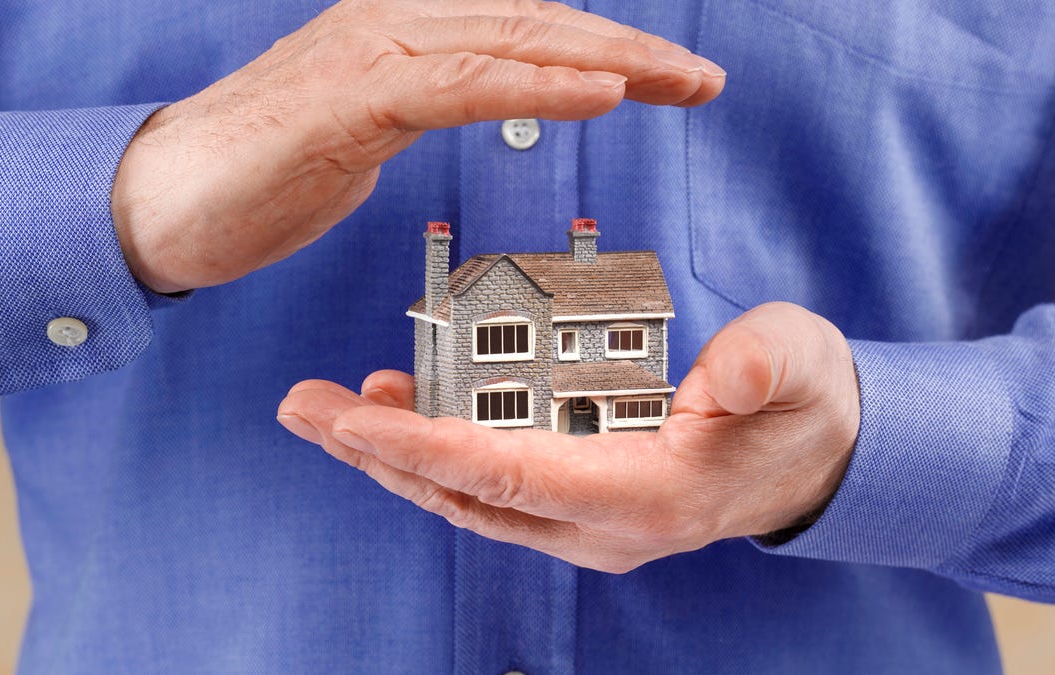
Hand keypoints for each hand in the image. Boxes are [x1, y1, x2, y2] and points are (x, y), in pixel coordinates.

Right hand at [110, 0, 724, 292]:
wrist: (156, 201)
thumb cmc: (254, 175)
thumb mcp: (357, 134)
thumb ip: (413, 107)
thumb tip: (462, 104)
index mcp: (399, 35)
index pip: (520, 28)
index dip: (600, 45)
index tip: (669, 74)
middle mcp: (392, 23)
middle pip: (534, 21)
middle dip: (630, 46)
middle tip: (705, 78)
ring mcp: (371, 51)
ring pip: (513, 40)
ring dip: (609, 57)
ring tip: (683, 80)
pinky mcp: (353, 97)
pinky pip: (464, 83)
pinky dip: (539, 85)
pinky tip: (603, 92)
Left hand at [277, 302, 859, 572]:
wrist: (806, 455)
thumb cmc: (797, 406)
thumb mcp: (798, 365)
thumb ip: (767, 364)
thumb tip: (727, 370)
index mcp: (644, 494)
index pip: (515, 476)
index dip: (431, 449)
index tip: (358, 420)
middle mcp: (600, 523)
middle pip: (468, 496)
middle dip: (380, 453)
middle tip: (307, 407)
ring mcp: (582, 520)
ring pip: (467, 496)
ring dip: (395, 454)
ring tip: (333, 407)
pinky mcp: (574, 498)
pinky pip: (488, 482)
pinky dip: (436, 449)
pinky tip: (401, 408)